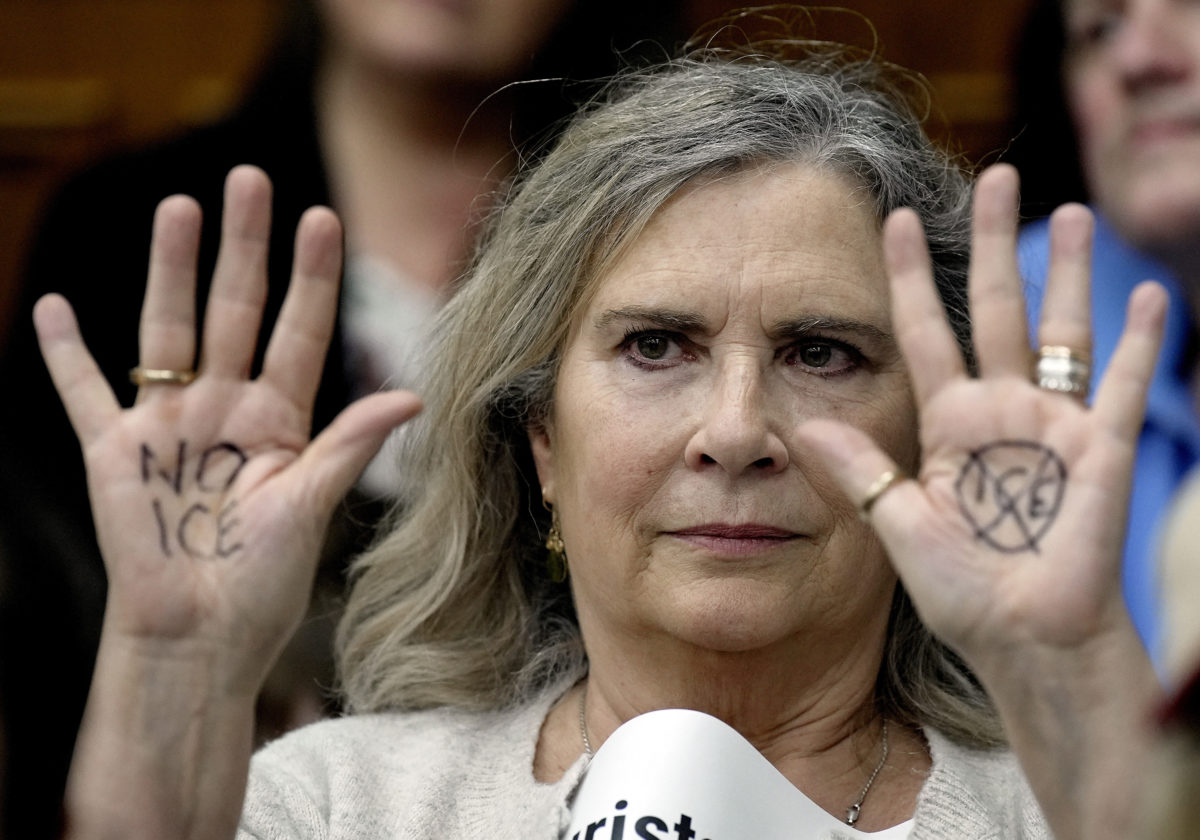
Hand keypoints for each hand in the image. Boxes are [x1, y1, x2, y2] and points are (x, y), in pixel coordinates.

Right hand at [34, 166, 421, 694]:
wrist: (199, 638)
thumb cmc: (262, 584)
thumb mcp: (312, 509)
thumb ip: (349, 445)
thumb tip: (412, 396)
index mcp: (281, 421)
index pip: (299, 331)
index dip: (312, 277)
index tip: (323, 217)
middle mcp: (226, 409)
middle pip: (233, 310)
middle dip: (242, 247)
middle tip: (248, 178)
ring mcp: (168, 426)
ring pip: (167, 331)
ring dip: (169, 270)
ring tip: (178, 208)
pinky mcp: (114, 453)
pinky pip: (85, 393)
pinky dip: (66, 354)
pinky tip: (53, 305)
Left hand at [801, 164, 1164, 660]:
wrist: (1025, 640)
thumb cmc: (964, 590)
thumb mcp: (898, 525)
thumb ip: (859, 472)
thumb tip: (800, 425)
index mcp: (948, 424)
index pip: (925, 331)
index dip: (909, 277)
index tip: (893, 219)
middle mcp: (1001, 411)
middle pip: (995, 309)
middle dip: (995, 244)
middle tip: (998, 176)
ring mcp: (1056, 425)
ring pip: (1060, 331)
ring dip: (1065, 273)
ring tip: (1067, 212)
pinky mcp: (1104, 450)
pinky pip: (1122, 386)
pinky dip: (1138, 342)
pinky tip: (1146, 293)